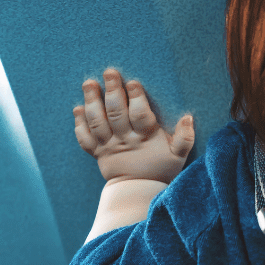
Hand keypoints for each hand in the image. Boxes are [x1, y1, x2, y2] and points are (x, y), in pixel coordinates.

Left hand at [73, 68, 193, 184]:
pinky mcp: (97, 152)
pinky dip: (79, 124)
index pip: (140, 115)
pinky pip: (84, 138)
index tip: (133, 82)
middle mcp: (124, 140)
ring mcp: (108, 146)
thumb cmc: (161, 169)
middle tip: (109, 72)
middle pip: (116, 114)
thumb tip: (188, 117)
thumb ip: (185, 137)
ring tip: (89, 83)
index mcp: (145, 137)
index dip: (136, 98)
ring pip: (97, 123)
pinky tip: (77, 109)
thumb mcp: (179, 155)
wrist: (138, 192)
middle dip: (112, 91)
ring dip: (92, 102)